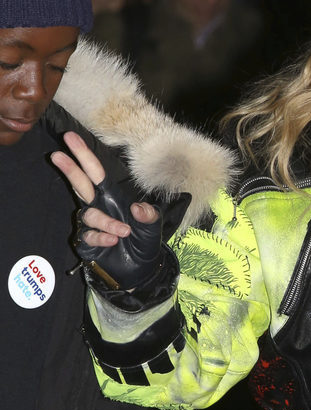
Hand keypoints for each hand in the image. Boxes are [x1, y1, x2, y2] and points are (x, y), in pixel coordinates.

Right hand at [51, 131, 161, 288]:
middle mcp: (99, 208)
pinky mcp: (86, 242)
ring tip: (124, 232)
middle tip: (57, 155)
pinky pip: (87, 235)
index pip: (96, 173)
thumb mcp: (154, 228)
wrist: (141, 271)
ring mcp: (91, 225)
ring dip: (106, 222)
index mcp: (113, 198)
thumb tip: (138, 207)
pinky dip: (101, 238)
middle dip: (70, 169)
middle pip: (80, 184)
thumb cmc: (144, 244)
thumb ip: (150, 216)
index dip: (84, 156)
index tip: (70, 138)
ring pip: (89, 215)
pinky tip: (113, 242)